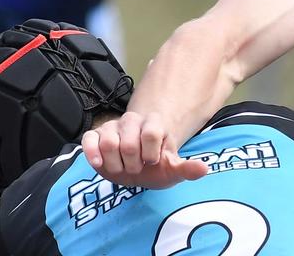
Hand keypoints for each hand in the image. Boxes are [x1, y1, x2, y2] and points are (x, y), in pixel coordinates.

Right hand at [81, 111, 207, 188]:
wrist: (137, 170)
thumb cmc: (156, 168)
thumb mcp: (173, 171)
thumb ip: (187, 169)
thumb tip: (205, 168)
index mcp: (154, 125)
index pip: (152, 133)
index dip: (151, 153)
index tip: (153, 162)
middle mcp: (132, 122)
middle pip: (129, 142)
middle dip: (133, 163)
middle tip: (136, 168)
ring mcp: (112, 128)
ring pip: (109, 141)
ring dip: (115, 162)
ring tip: (121, 168)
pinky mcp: (95, 136)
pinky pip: (88, 139)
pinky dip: (92, 152)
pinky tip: (100, 164)